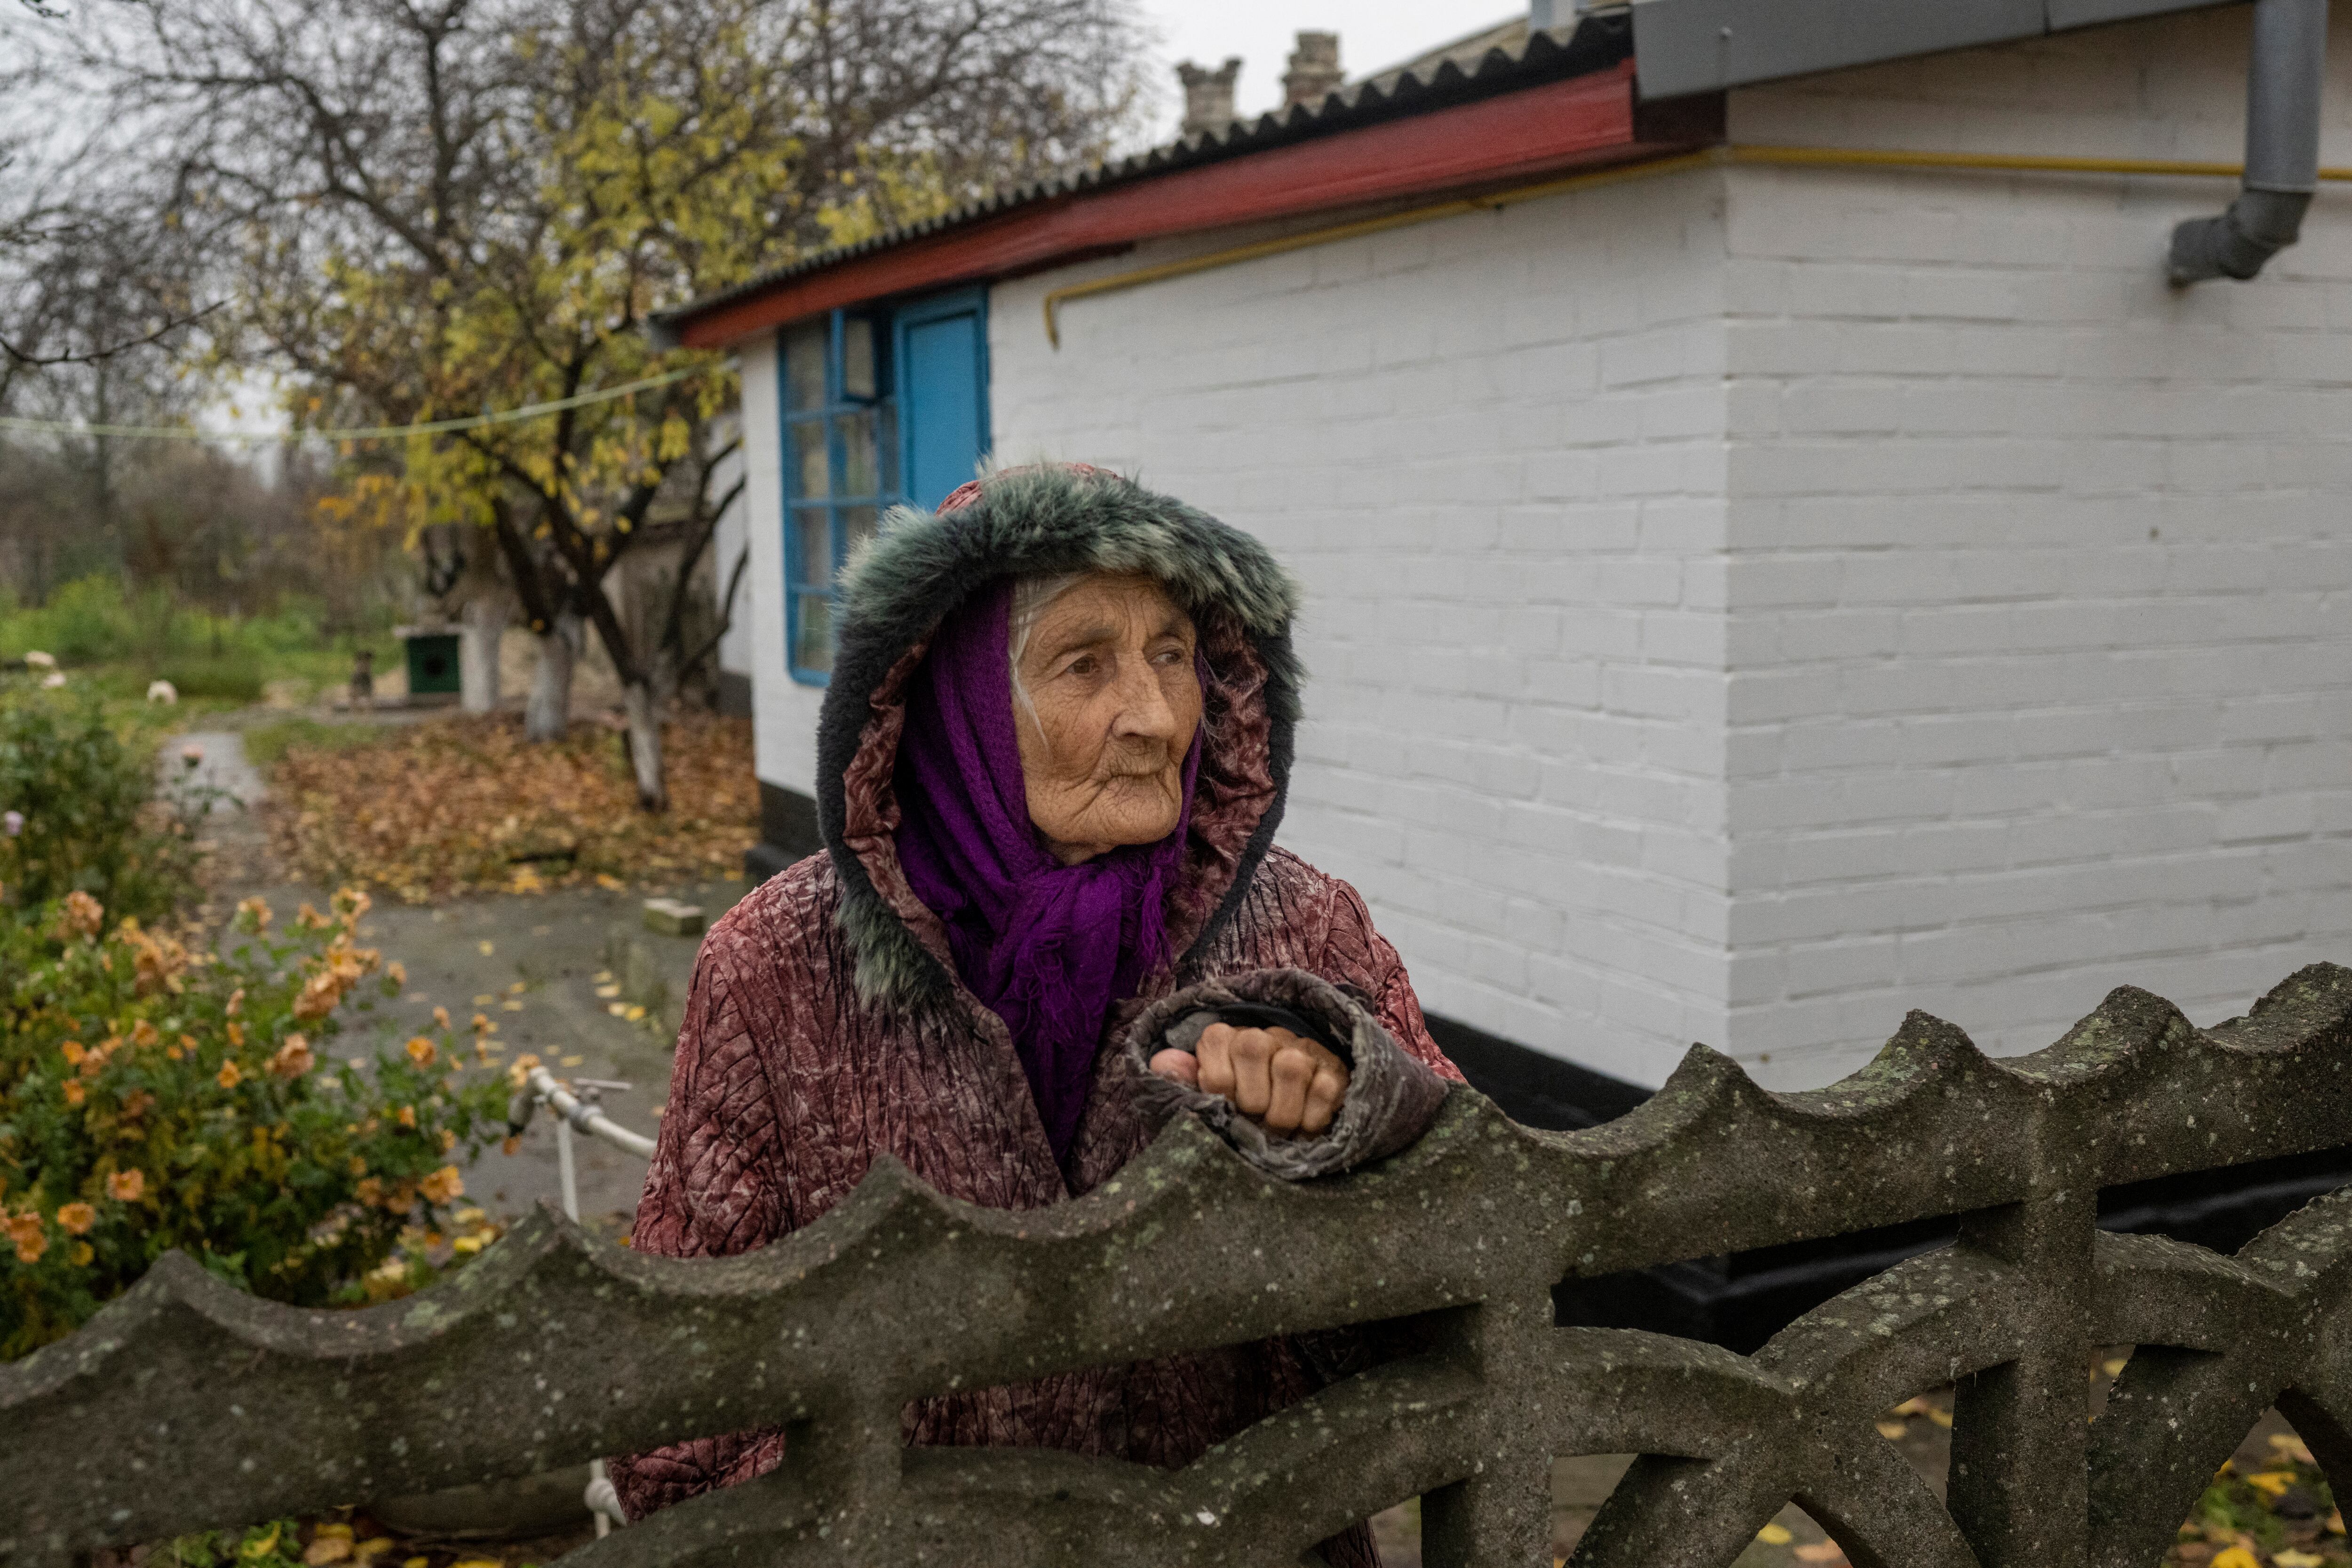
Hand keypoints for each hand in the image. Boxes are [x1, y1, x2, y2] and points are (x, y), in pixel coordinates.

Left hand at [1150, 1023, 1348, 1134]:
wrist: (1294, 1119)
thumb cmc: (1240, 1114)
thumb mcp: (1206, 1101)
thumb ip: (1182, 1082)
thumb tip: (1163, 1062)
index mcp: (1227, 1037)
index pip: (1217, 1044)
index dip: (1220, 1089)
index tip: (1227, 1110)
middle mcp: (1266, 1034)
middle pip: (1254, 1047)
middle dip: (1252, 1101)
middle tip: (1255, 1127)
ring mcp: (1304, 1049)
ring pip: (1291, 1066)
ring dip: (1283, 1113)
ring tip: (1280, 1134)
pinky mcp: (1335, 1069)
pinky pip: (1325, 1088)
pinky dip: (1312, 1120)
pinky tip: (1305, 1131)